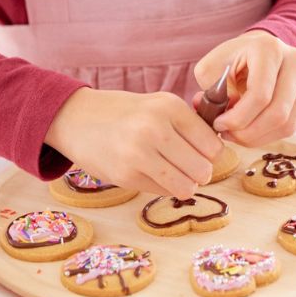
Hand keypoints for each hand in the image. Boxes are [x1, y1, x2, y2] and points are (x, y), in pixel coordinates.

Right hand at [44, 88, 222, 198]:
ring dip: (184, 185)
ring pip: (187, 186)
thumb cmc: (125, 113)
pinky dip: (161, 186)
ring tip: (173, 174)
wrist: (76, 118)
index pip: (213, 145)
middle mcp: (155, 128)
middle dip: (200, 173)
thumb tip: (219, 153)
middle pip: (203, 168)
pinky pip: (162, 191)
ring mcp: (139, 153)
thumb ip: (188, 125)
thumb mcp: (158, 105)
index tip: (200, 153)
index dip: (211, 154)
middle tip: (187, 167)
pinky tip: (148, 173)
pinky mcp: (125, 175)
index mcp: (169, 106)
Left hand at [194, 30, 295, 146]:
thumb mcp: (212, 68)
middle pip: (278, 114)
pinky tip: (252, 128)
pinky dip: (269, 135)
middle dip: (248, 133)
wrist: (259, 52)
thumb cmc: (233, 60)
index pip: (260, 95)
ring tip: (237, 133)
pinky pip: (292, 127)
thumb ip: (211, 92)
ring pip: (288, 125)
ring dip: (258, 137)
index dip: (238, 118)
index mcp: (269, 49)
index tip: (219, 124)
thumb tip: (220, 116)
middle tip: (227, 134)